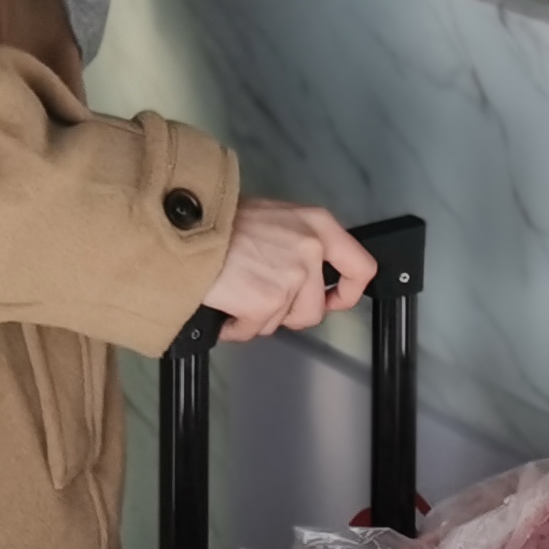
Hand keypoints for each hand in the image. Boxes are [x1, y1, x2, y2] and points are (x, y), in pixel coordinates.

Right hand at [197, 198, 379, 342]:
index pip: (361, 268)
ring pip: (283, 322)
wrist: (187, 229)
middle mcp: (311, 250)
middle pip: (314, 309)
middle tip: (262, 298)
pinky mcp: (267, 301)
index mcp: (319, 226)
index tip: (333, 301)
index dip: (347, 293)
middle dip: (287, 314)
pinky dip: (236, 326)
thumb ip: (302, 244)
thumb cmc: (223, 223)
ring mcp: (291, 277)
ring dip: (258, 317)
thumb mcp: (277, 219)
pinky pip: (254, 330)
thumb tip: (314, 278)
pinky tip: (225, 305)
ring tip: (237, 292)